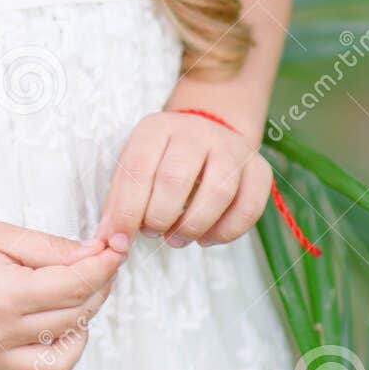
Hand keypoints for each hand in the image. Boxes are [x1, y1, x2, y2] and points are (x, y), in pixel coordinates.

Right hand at [0, 213, 125, 369]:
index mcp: (3, 294)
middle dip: (96, 289)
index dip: (103, 264)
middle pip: (73, 319)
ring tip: (72, 308)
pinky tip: (50, 342)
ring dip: (78, 336)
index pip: (76, 285)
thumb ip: (48, 248)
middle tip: (96, 267)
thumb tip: (93, 253)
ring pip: (59, 364)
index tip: (115, 248)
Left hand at [94, 111, 273, 249]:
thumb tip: (110, 241)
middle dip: (160, 217)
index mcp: (157, 128)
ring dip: (193, 226)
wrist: (208, 134)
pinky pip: (249, 207)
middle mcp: (196, 132)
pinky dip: (226, 232)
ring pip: (218, 192)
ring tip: (177, 239)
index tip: (120, 240)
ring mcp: (231, 148)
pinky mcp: (259, 169)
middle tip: (154, 233)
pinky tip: (206, 238)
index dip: (127, 210)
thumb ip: (120, 201)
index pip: (138, 168)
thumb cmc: (163, 158)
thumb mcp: (136, 166)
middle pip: (176, 179)